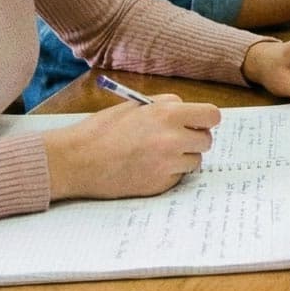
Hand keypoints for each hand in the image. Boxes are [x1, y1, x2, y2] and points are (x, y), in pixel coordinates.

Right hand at [43, 95, 220, 199]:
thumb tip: (188, 111)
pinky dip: (168, 173)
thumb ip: (165, 105)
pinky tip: (147, 167)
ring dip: (182, 157)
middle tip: (175, 139)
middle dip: (194, 138)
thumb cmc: (101, 130)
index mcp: (167, 114)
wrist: (77, 161)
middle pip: (206, 140)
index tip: (197, 122)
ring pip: (194, 160)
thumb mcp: (135, 106)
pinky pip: (178, 177)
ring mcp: (168, 165)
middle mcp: (173, 140)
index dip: (205, 119)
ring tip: (156, 154)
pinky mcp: (161, 185)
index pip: (212, 115)